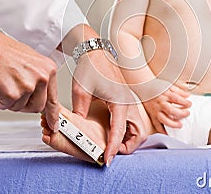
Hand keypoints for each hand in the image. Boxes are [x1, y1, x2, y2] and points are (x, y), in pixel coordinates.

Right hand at [0, 28, 58, 130]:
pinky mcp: (12, 94)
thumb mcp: (31, 61)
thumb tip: (39, 95)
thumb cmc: (3, 51)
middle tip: (14, 95)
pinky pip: (6, 106)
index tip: (53, 123)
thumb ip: (38, 78)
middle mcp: (42, 78)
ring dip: (10, 101)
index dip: (52, 113)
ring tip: (4, 83)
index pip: (53, 98)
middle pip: (38, 107)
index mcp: (49, 70)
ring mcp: (28, 87)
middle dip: (25, 105)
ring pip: (20, 107)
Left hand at [71, 50, 146, 164]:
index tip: (107, 160)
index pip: (119, 131)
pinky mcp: (124, 99)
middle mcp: (128, 102)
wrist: (95, 51)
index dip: (112, 148)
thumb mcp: (81, 91)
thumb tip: (77, 127)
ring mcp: (127, 100)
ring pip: (132, 126)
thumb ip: (80, 111)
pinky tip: (109, 132)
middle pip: (133, 132)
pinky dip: (121, 129)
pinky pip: (126, 119)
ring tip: (108, 146)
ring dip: (123, 138)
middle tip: (108, 154)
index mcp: (120, 101)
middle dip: (124, 146)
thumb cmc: (91, 66)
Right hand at [143, 85, 191, 132]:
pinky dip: (161, 130)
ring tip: (180, 125)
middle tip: (187, 113)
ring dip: (173, 124)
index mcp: (165, 95)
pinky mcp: (152, 115)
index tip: (189, 104)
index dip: (185, 102)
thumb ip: (178, 91)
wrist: (143, 87)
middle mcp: (160, 103)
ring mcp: (155, 110)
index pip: (177, 99)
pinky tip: (167, 133)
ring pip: (164, 119)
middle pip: (171, 110)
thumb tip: (187, 96)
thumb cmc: (156, 87)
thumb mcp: (168, 86)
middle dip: (181, 113)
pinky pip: (156, 124)